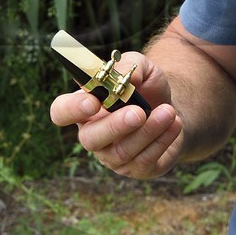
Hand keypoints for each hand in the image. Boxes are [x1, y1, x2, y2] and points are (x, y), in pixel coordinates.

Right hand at [48, 51, 184, 178]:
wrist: (172, 110)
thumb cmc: (146, 88)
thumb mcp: (141, 67)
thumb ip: (130, 66)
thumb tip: (123, 77)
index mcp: (84, 107)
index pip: (61, 112)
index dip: (72, 110)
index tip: (93, 101)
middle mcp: (93, 135)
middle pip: (89, 139)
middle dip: (114, 126)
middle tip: (138, 112)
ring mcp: (113, 156)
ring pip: (122, 152)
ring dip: (148, 130)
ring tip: (169, 111)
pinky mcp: (137, 169)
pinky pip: (145, 160)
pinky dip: (162, 139)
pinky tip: (174, 123)